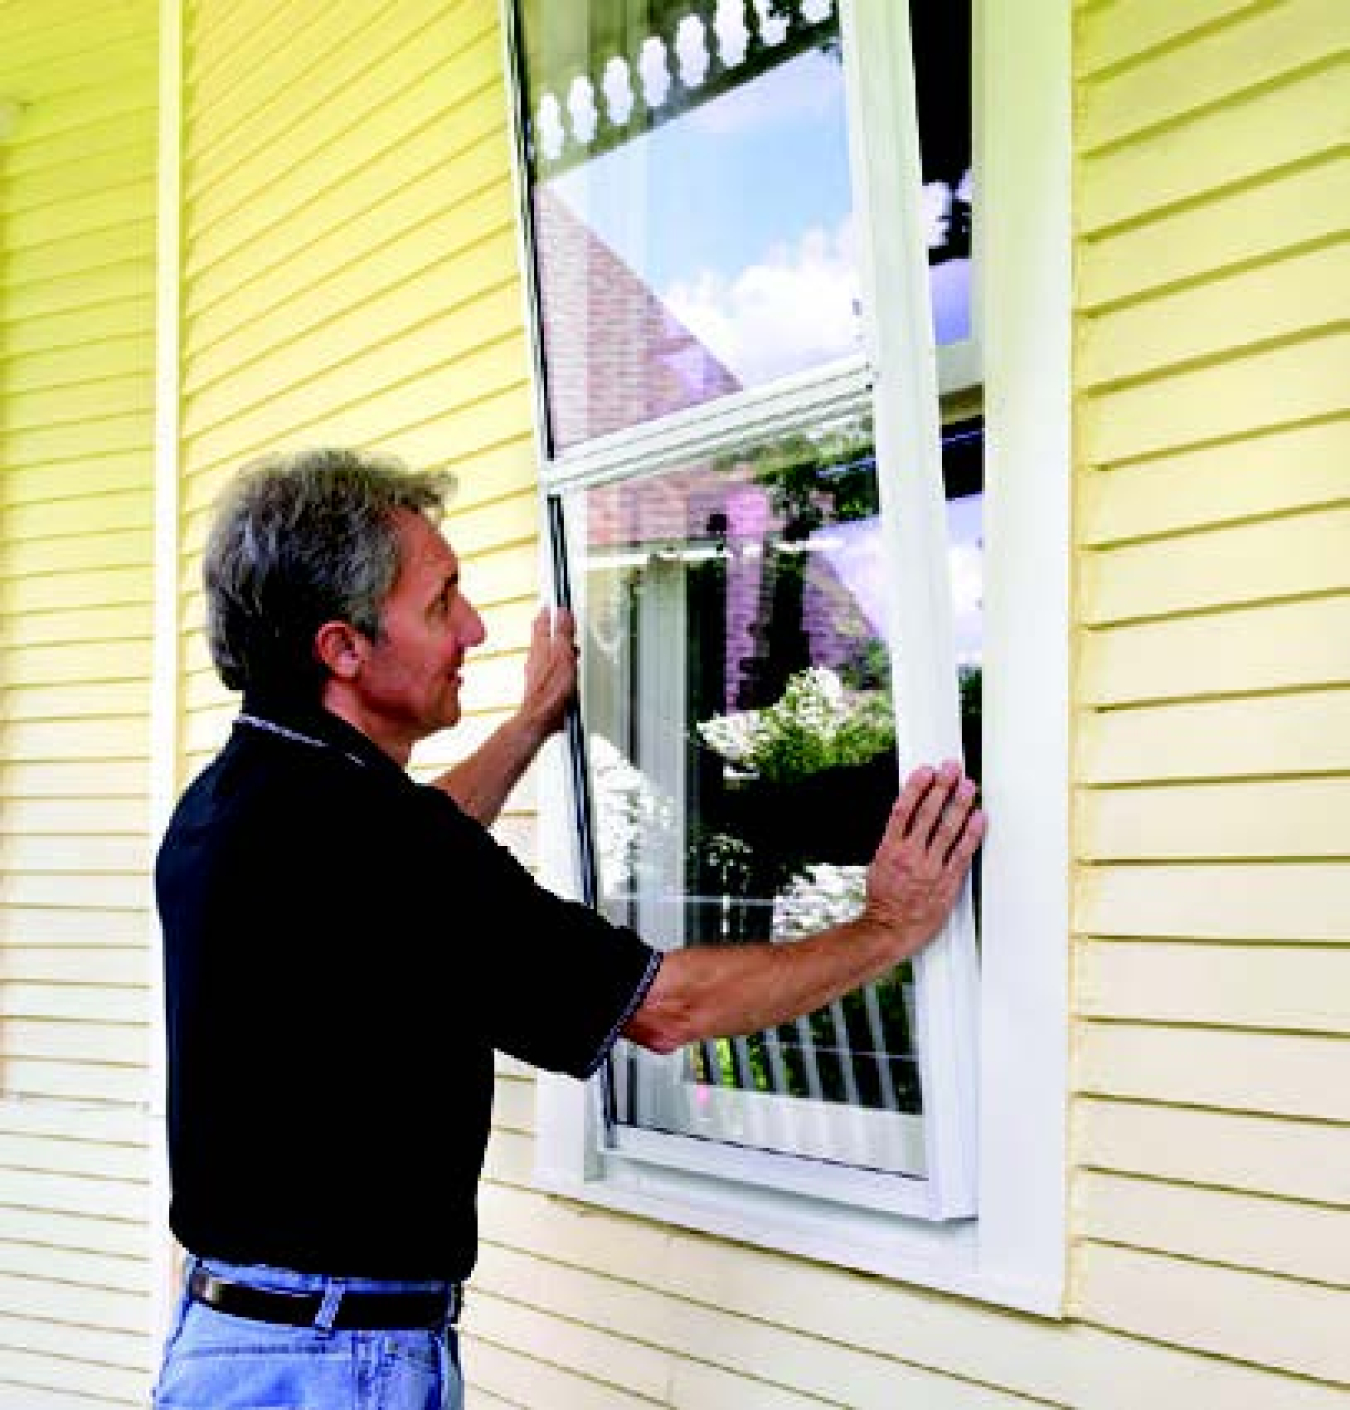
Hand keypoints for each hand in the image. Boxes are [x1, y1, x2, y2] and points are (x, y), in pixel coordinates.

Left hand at [518, 605, 578, 741]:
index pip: (542, 620)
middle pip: (544, 635)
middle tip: (565, 620)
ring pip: (549, 653)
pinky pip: (553, 670)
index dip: (550, 610)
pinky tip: (570, 672)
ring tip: (573, 646)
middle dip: (556, 628)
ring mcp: (538, 672)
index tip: (558, 603)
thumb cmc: (550, 691)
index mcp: (541, 645)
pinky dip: (562, 666)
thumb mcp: (563, 656)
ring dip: (561, 648)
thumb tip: (562, 612)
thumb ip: (563, 634)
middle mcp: (536, 657)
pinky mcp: (543, 686)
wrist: (541, 719)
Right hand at [862, 760, 984, 959]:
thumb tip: (905, 818)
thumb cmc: (883, 901)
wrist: (888, 931)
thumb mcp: (878, 865)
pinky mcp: (946, 882)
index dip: (915, 787)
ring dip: (959, 804)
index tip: (926, 771)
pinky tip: (979, 818)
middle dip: (941, 787)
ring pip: (947, 829)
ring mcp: (929, 868)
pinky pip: (962, 853)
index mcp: (889, 849)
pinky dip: (972, 834)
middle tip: (952, 768)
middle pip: (927, 813)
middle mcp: (909, 855)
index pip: (902, 810)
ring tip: (969, 786)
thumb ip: (893, 842)